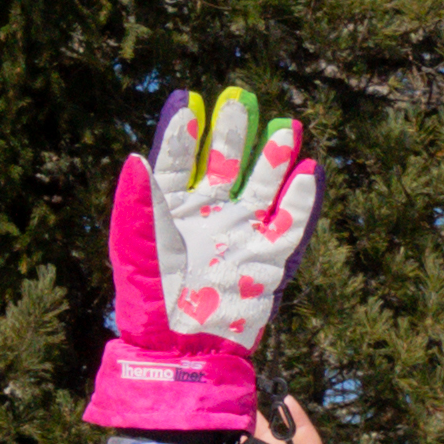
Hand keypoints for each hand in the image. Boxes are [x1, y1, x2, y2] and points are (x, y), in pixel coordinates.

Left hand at [92, 86, 321, 435]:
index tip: (189, 103)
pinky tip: (309, 171)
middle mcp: (208, 215)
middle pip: (225, 163)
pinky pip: (290, 224)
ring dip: (274, 157)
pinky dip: (301, 198)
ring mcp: (240, 234)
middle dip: (234, 132)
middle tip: (241, 98)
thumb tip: (137, 156)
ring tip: (287, 126)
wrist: (181, 345)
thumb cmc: (149, 296)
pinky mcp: (268, 258)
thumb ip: (137, 200)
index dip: (184, 132)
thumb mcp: (133, 243)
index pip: (178, 159)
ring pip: (262, 186)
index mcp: (170, 208)